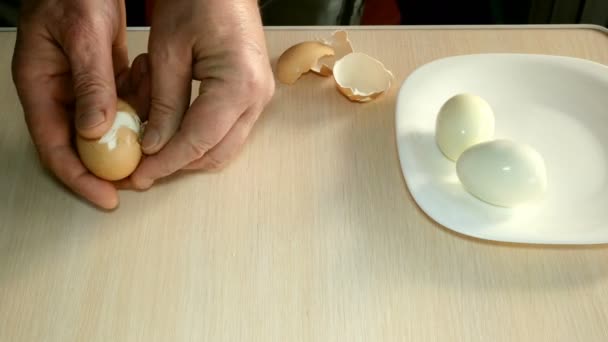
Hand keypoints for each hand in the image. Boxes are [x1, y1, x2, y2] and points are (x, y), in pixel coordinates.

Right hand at [11, 0, 147, 208]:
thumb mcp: (83, 35)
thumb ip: (90, 83)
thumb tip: (95, 131)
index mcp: (40, 87)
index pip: (56, 148)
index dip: (81, 178)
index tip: (108, 197)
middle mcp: (59, 94)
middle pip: (83, 146)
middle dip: (112, 163)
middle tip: (143, 176)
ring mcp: (81, 88)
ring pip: (109, 125)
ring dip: (134, 123)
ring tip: (154, 107)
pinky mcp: (102, 79)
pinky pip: (122, 102)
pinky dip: (139, 98)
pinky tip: (147, 79)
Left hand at [128, 0, 274, 188]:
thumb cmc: (197, 1)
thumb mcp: (168, 51)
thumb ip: (164, 104)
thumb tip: (155, 146)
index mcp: (239, 85)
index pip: (199, 141)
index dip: (166, 163)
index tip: (139, 176)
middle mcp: (257, 98)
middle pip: (217, 153)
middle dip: (178, 165)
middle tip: (142, 169)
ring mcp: (259, 98)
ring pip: (224, 147)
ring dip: (189, 154)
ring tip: (154, 152)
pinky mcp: (253, 94)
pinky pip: (228, 131)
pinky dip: (200, 139)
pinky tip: (174, 133)